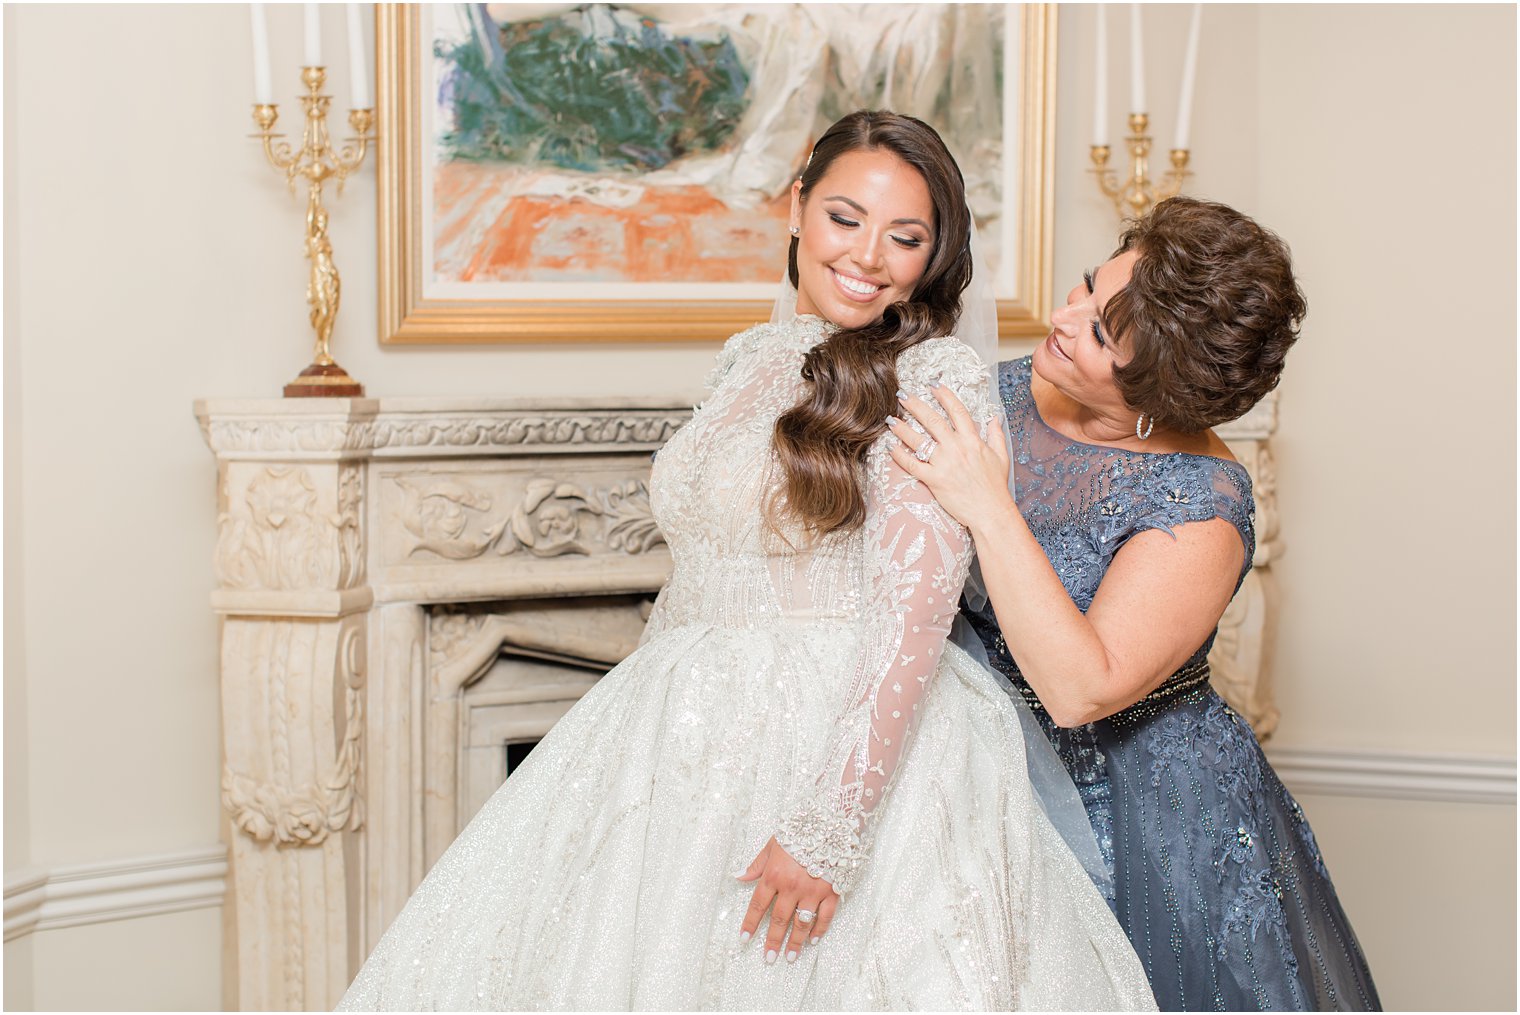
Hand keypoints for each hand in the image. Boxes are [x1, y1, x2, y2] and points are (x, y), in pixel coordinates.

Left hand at [737, 837, 838, 963]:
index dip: (750, 924)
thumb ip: (757, 864)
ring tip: (790, 957)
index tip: (744, 939)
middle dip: (773, 941)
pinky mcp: (832, 892)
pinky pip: (825, 917)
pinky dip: (819, 930)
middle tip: (768, 958)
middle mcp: (792, 886)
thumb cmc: (801, 832)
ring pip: (801, 923)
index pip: (758, 905)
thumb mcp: (773, 844)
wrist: (832, 823)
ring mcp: (813, 891)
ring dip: (795, 942)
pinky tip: (813, 941)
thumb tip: (739, 876)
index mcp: (774, 874)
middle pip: (779, 920)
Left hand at [888, 384, 1015, 533]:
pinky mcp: (934, 481)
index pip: (957, 411)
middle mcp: (957, 448)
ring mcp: (944, 464)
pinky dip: (900, 456)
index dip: (944, 396)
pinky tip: (891, 447)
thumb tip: (994, 418)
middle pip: (932, 421)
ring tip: (890, 420)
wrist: (991, 512)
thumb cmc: (996, 487)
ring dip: (902, 428)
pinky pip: (913, 465)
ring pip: (919, 441)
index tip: (933, 385)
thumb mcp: (1001, 457)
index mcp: (973, 440)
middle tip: (901, 396)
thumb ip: (996, 435)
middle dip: (915, 406)